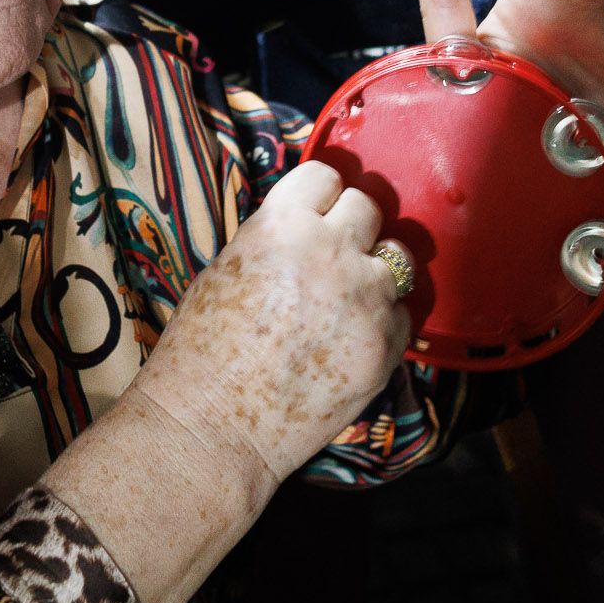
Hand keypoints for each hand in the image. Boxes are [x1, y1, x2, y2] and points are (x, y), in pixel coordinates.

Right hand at [128, 161, 408, 488]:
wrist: (211, 426)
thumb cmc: (200, 351)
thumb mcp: (226, 268)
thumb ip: (277, 240)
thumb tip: (312, 228)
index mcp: (282, 224)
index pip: (326, 176)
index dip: (319, 196)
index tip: (315, 213)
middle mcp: (332, 251)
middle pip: (368, 207)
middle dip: (351, 228)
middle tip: (330, 258)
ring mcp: (366, 299)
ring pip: (396, 259)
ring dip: (374, 273)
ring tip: (345, 303)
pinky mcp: (387, 345)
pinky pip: (402, 314)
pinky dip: (382, 323)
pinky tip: (349, 343)